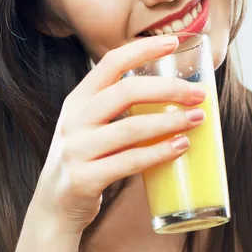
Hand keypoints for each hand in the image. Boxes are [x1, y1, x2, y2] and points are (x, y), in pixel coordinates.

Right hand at [27, 35, 205, 236]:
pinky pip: (130, 162)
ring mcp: (76, 150)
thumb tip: (169, 94)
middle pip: (126, 92)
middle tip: (198, 94)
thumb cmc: (84, 162)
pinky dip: (159, 153)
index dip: (142, 50)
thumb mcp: (87, 128)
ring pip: (132, 128)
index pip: (110, 63)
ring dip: (170, 122)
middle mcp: (73, 121)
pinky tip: (180, 147)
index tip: (174, 43)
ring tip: (197, 119)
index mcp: (77, 101)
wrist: (53, 208)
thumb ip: (115, 110)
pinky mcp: (85, 179)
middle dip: (167, 89)